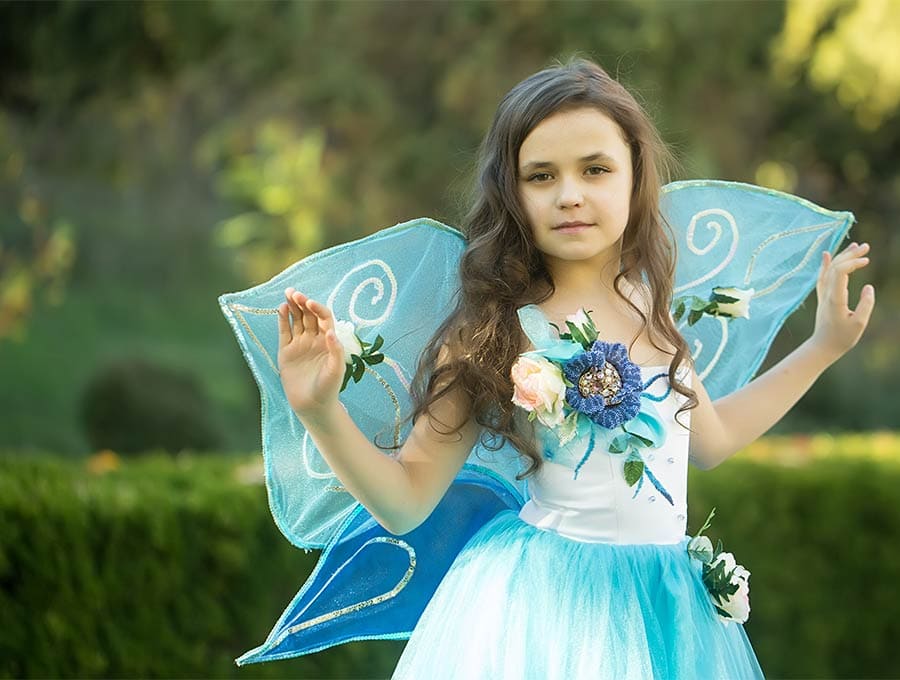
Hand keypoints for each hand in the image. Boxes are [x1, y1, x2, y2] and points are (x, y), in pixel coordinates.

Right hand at [277, 287, 345, 416]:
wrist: (312, 405)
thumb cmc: (328, 388)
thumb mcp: (336, 370)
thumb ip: (335, 350)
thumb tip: (331, 332)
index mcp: (328, 340)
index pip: (324, 317)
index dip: (317, 308)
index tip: (309, 303)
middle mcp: (314, 339)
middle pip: (309, 315)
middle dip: (302, 302)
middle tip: (294, 293)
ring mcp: (300, 344)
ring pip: (296, 320)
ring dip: (292, 307)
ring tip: (287, 294)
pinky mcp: (287, 351)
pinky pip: (285, 332)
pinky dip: (283, 320)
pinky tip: (281, 309)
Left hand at [811, 241, 874, 361]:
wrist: (823, 346)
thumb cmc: (842, 338)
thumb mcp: (859, 324)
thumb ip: (866, 304)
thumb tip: (869, 287)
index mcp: (834, 299)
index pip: (839, 272)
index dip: (853, 262)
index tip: (867, 260)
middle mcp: (826, 293)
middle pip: (835, 267)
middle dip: (850, 254)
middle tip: (866, 246)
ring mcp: (823, 294)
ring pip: (829, 270)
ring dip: (842, 256)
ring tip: (856, 246)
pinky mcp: (823, 297)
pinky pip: (822, 277)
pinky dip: (825, 264)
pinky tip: (828, 254)